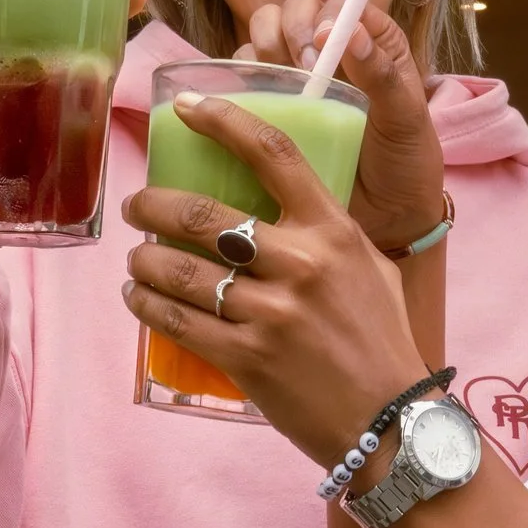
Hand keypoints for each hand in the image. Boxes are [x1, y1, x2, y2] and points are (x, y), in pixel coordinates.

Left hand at [123, 98, 428, 465]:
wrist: (392, 422)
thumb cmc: (382, 340)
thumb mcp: (371, 267)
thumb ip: (327, 232)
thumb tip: (281, 201)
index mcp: (333, 230)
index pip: (273, 152)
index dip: (223, 120)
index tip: (185, 106)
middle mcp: (300, 264)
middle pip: (202, 214)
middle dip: (152, 204)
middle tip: (137, 205)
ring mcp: (271, 314)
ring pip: (179, 271)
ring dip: (143, 260)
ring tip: (136, 258)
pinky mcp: (247, 359)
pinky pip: (178, 322)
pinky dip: (147, 306)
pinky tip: (138, 298)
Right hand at [242, 0, 446, 256]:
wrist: (389, 219)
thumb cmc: (406, 163)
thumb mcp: (406, 119)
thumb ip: (382, 75)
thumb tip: (349, 32)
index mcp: (370, 43)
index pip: (338, 4)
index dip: (323, 15)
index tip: (322, 44)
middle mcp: (330, 53)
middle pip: (292, 12)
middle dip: (288, 29)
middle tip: (301, 67)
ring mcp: (296, 78)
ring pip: (262, 36)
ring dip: (262, 48)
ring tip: (280, 85)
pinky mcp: (270, 106)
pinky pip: (244, 78)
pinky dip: (241, 79)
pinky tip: (252, 101)